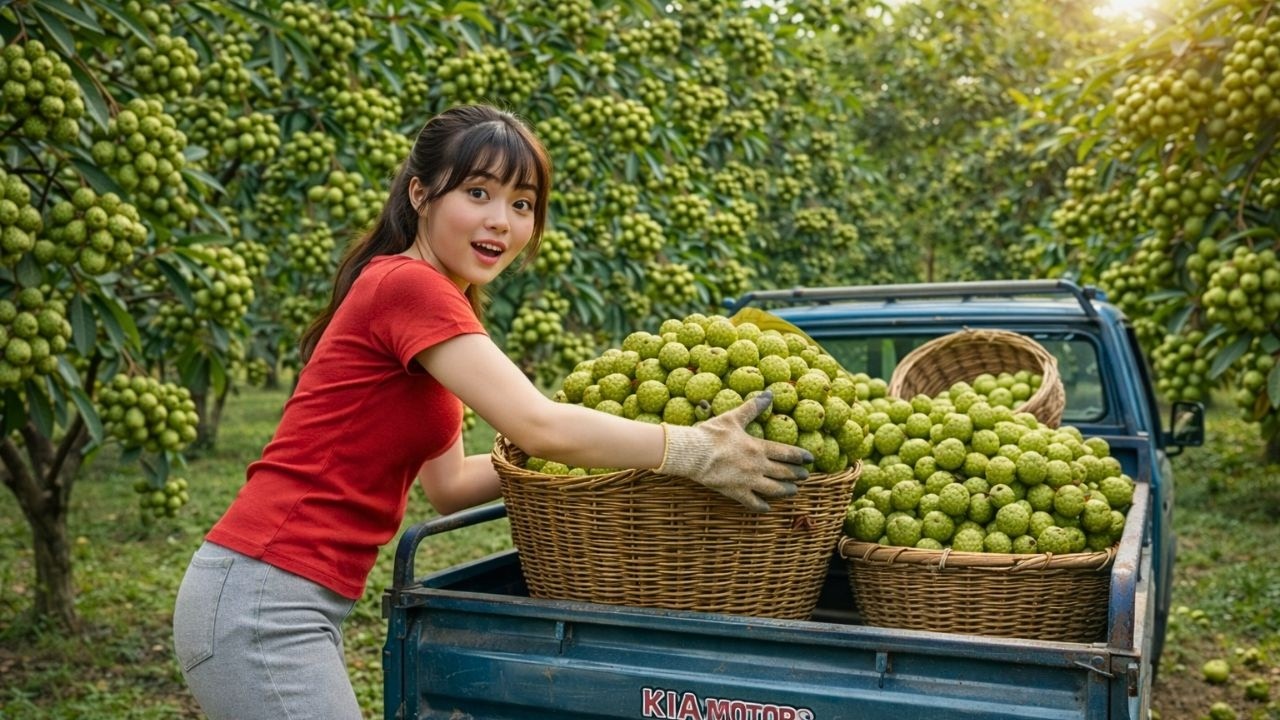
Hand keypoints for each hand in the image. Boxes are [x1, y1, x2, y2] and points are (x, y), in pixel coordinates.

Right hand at [657, 390, 812, 511]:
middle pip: (784, 472)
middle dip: (797, 474)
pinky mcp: (736, 492)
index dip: (800, 456)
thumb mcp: (734, 417)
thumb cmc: (712, 434)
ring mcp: (748, 481)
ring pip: (774, 489)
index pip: (786, 453)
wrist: (693, 453)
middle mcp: (757, 466)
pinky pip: (753, 502)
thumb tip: (769, 393)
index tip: (810, 459)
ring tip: (794, 491)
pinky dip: (762, 506)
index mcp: (758, 447)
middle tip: (806, 476)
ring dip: (786, 491)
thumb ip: (753, 407)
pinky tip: (767, 508)